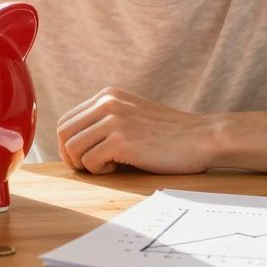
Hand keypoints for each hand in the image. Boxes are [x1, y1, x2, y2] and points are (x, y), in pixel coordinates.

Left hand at [57, 88, 213, 174]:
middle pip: (63, 133)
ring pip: (73, 149)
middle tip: (89, 168)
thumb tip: (73, 141)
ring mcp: (113, 120)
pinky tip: (119, 168)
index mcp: (107, 95)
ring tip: (109, 166)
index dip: (67, 144)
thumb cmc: (170, 134)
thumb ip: (107, 119)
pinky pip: (90, 162)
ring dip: (86, 164)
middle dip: (70, 156)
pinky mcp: (121, 141)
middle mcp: (107, 103)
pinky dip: (100, 171)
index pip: (66, 120)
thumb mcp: (133, 114)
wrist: (202, 137)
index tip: (82, 158)